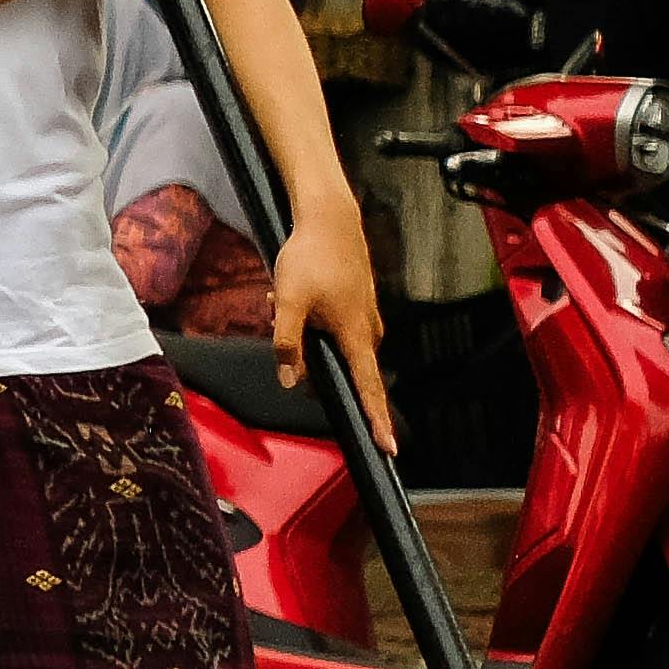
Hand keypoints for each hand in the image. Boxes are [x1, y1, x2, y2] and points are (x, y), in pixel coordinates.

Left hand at [268, 202, 399, 448]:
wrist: (330, 220)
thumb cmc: (310, 259)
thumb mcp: (288, 301)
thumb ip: (287, 343)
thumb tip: (290, 381)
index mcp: (356, 336)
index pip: (368, 388)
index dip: (375, 419)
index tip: (387, 448)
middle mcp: (368, 332)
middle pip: (337, 364)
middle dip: (304, 350)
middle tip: (281, 309)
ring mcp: (365, 318)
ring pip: (326, 341)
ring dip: (300, 327)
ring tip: (281, 295)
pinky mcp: (357, 307)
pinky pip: (327, 324)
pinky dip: (305, 314)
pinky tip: (289, 293)